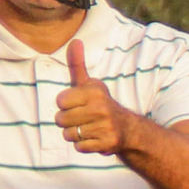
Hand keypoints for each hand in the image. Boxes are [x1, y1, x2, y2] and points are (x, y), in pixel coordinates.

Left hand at [56, 41, 139, 155]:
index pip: (59, 101)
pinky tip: (95, 139)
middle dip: (68, 121)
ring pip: (68, 134)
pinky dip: (85, 145)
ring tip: (89, 129)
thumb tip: (74, 41)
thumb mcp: (89, 84)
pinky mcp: (107, 143)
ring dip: (76, 134)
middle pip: (60, 119)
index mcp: (94, 92)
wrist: (128, 129)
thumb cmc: (100, 104)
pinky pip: (79, 147)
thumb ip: (77, 64)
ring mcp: (105, 126)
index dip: (66, 105)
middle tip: (83, 119)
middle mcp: (101, 108)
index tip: (79, 104)